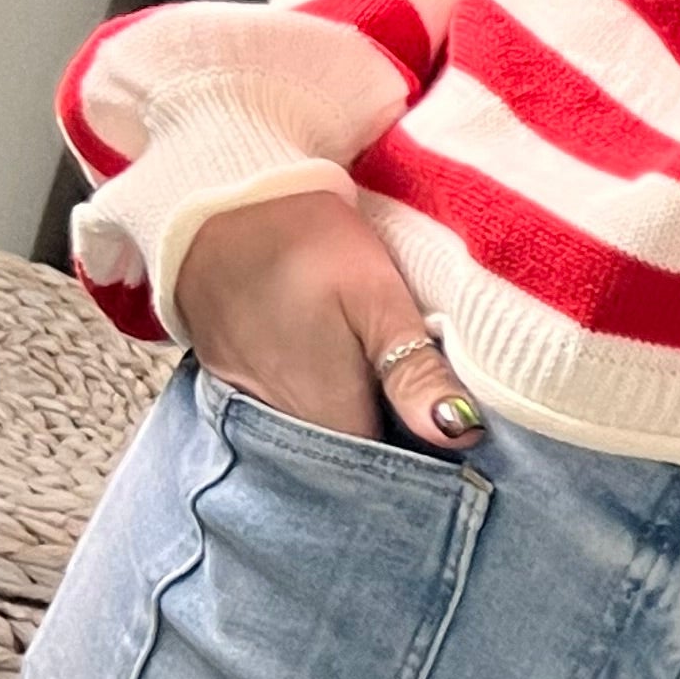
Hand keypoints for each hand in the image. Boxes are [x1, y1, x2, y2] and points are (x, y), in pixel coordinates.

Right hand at [170, 191, 483, 449]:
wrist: (215, 200)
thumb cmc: (306, 245)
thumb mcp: (376, 299)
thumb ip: (416, 372)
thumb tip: (463, 433)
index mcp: (332, 422)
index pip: (393, 478)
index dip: (429, 463)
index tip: (458, 441)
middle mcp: (288, 432)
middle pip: (356, 465)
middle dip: (394, 447)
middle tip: (428, 406)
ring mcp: (255, 411)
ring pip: (323, 442)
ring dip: (358, 427)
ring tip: (387, 389)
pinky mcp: (235, 386)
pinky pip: (288, 417)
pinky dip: (318, 406)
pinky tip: (340, 376)